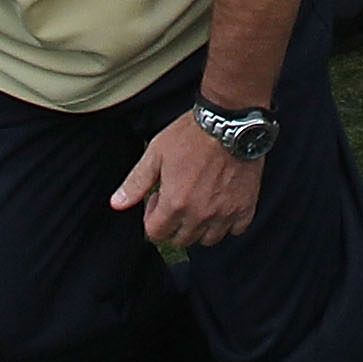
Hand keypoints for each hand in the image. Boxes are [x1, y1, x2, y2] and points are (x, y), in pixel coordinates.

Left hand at [110, 109, 262, 244]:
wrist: (230, 121)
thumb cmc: (190, 134)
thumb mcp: (156, 153)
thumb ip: (136, 183)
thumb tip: (116, 204)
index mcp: (174, 203)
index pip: (156, 234)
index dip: (152, 218)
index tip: (159, 199)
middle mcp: (199, 214)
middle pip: (182, 240)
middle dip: (174, 225)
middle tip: (179, 199)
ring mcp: (225, 212)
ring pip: (209, 239)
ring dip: (201, 228)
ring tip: (200, 205)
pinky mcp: (246, 205)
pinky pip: (237, 229)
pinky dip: (229, 223)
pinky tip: (223, 205)